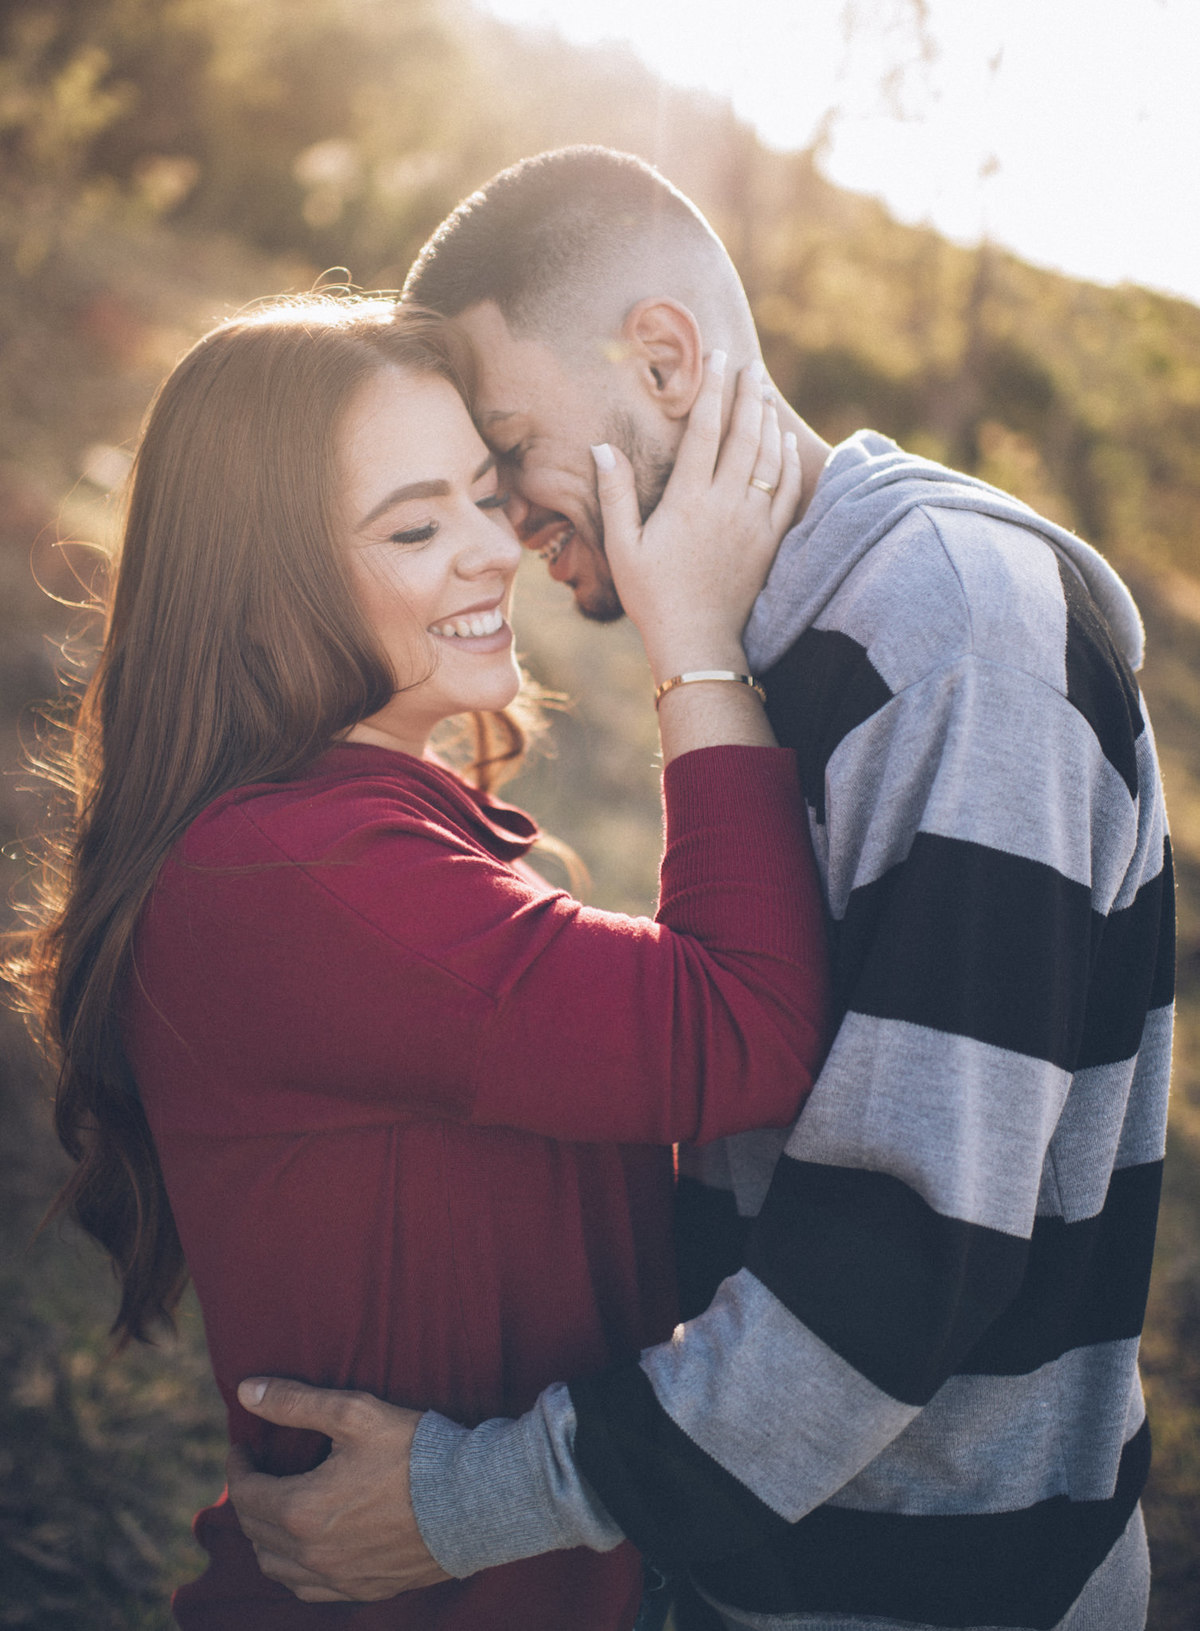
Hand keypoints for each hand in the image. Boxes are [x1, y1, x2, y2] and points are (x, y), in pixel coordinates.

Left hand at [226, 1377, 450, 1602]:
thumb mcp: (354, 1413)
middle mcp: (310, 1554)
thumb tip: (244, 1391)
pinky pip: (306, 1589)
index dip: (239, 1465)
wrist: (472, 1501)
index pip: (246, 1492)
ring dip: (265, 1536)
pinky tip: (305, 1547)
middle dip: (249, 1497)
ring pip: (274, 1567)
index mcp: (301, 1509)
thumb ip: (295, 1402)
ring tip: (276, 1507)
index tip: (244, 1447)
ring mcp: (336, 1578)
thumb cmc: (413, 1451)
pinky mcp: (361, 1589)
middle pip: (255, 1530)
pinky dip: (293, 1567)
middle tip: (259, 1472)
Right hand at [595, 355, 801, 680]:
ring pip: (769, 458)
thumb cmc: (651, 596)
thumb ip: (614, 494)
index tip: (719, 356)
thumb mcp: (621, 547)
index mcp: (687, 500)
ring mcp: (753, 522)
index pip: (705, 429)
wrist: (697, 642)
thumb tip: (601, 447)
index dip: (713, 388)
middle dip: (748, 394)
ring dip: (768, 421)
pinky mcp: (770, 541)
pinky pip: (787, 490)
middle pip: (744, 434)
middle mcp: (726, 504)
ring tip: (765, 395)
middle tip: (751, 366)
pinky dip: (787, 461)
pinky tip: (783, 442)